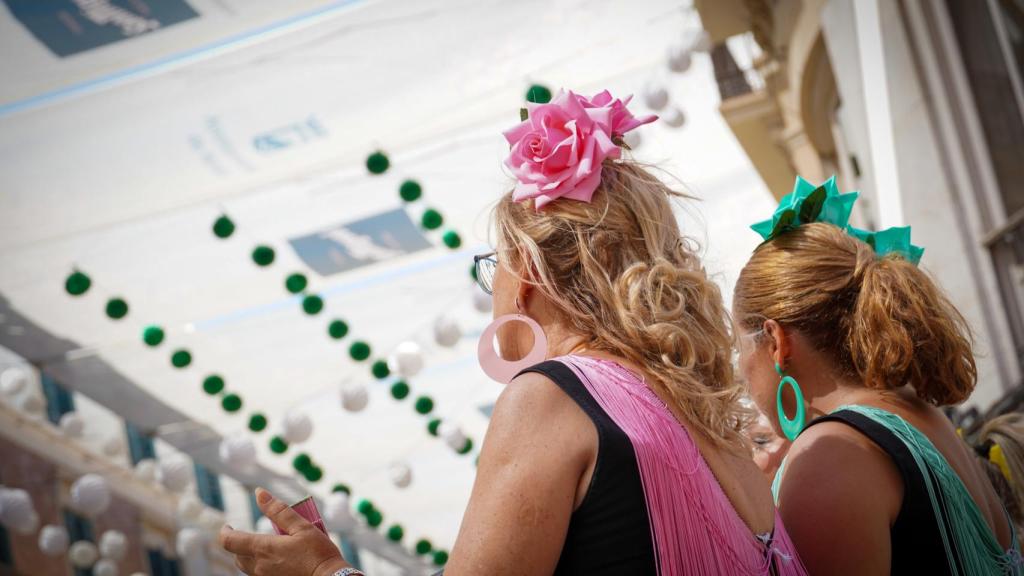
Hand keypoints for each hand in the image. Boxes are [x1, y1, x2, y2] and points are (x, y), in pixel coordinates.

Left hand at [219, 488, 350, 575]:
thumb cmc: (318, 553)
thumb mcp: (302, 526)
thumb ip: (278, 510)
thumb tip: (260, 493)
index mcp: (264, 549)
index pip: (229, 542)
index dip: (225, 532)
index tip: (227, 526)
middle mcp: (260, 566)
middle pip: (237, 556)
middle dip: (238, 544)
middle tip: (248, 535)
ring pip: (247, 567)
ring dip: (250, 556)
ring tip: (266, 546)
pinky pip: (260, 575)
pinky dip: (262, 565)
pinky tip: (278, 560)